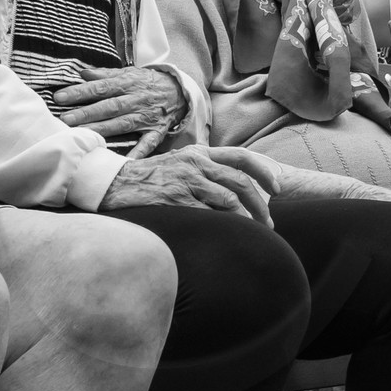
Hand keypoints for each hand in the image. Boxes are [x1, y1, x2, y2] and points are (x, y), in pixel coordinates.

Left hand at [53, 65, 186, 155]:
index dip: (80, 92)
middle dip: (86, 113)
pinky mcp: (156, 132)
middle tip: (64, 120)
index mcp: (127, 83)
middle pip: (109, 106)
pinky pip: (147, 143)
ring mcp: (146, 117)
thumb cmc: (147, 83)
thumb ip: (105, 74)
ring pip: (122, 124)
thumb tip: (82, 72)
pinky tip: (124, 161)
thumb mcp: (128, 73)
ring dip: (102, 130)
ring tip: (81, 136)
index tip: (59, 98)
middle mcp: (136, 100)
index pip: (100, 87)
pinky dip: (137, 153)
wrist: (180, 91)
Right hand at [99, 146, 279, 224]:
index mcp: (199, 153)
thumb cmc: (148, 178)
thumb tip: (231, 189)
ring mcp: (185, 180)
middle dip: (261, 205)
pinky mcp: (174, 199)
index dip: (264, 172)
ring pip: (229, 200)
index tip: (277, 189)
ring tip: (253, 233)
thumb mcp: (178, 164)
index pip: (242, 157)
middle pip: (241, 182)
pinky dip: (223, 225)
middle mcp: (195, 164)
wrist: (112, 182)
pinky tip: (228, 236)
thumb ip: (203, 170)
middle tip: (269, 223)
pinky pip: (207, 214)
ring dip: (247, 219)